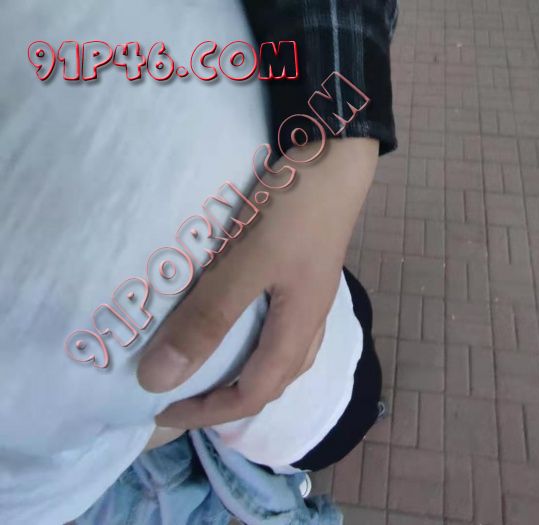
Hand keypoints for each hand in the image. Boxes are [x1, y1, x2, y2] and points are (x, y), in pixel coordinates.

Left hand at [137, 138, 377, 427]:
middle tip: (185, 395)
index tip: (163, 412)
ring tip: (208, 368)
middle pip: (273, 380)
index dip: (208, 412)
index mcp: (298, 327)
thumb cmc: (295, 208)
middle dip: (228, 398)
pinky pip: (277, 323)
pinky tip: (235, 319)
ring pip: (279, 354)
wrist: (336, 154)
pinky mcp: (302, 272)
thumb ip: (208, 317)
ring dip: (244, 371)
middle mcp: (309, 319)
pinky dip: (250, 338)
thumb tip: (159, 379)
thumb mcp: (247, 262)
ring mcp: (309, 294)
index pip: (254, 393)